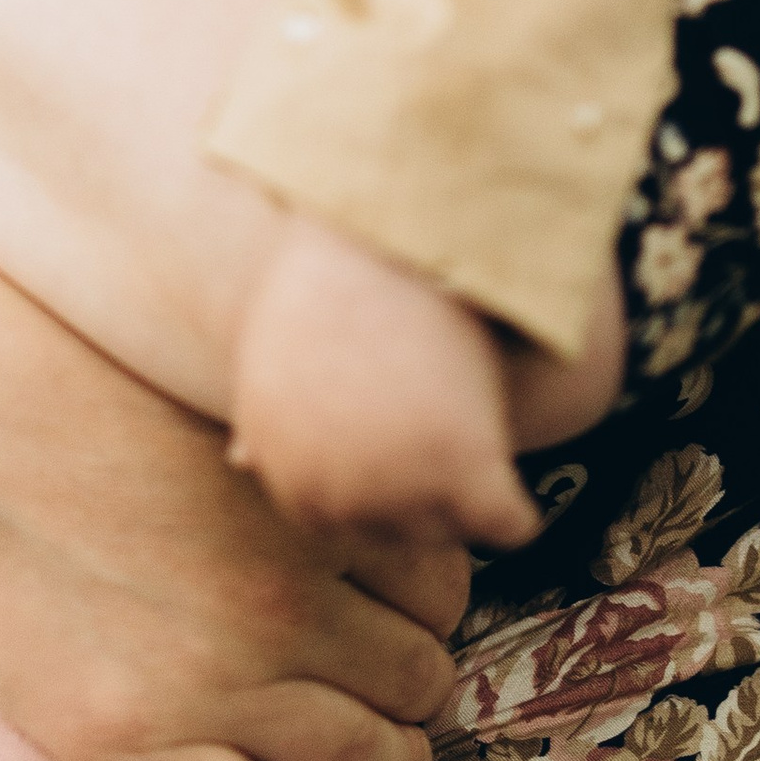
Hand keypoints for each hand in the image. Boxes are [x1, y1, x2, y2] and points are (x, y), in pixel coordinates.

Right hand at [0, 228, 470, 760]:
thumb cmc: (68, 369)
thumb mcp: (218, 388)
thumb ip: (303, 445)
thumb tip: (382, 465)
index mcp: (310, 502)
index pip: (442, 580)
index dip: (433, 602)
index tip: (411, 609)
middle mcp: (283, 600)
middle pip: (416, 675)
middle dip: (416, 686)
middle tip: (396, 689)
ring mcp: (211, 683)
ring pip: (365, 760)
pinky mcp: (132, 749)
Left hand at [230, 214, 539, 550]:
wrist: (380, 228)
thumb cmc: (332, 279)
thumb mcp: (279, 359)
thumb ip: (267, 421)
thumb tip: (239, 459)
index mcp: (284, 469)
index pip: (333, 522)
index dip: (371, 480)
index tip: (392, 431)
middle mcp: (332, 492)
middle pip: (393, 532)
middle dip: (416, 495)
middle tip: (438, 430)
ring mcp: (400, 486)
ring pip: (447, 531)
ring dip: (463, 502)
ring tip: (474, 442)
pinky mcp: (465, 469)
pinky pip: (507, 524)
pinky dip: (518, 513)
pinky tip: (520, 489)